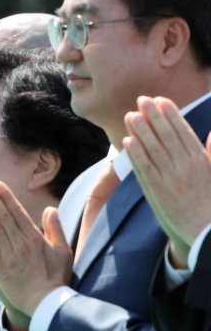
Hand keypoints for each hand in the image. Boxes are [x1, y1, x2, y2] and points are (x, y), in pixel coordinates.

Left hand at [0, 180, 71, 319]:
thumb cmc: (56, 278)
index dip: (6, 198)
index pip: (17, 213)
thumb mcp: (63, 251)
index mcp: (35, 238)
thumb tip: (50, 209)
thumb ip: (55, 229)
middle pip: (3, 217)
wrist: (46, 303)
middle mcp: (20, 243)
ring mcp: (8, 255)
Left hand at [123, 96, 210, 268]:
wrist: (207, 230)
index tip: (161, 100)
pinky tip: (128, 141)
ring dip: (141, 131)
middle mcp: (185, 166)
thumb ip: (210, 152)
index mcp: (200, 160)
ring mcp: (170, 178)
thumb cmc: (210, 201)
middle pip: (167, 136)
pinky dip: (136, 154)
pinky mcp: (158, 192)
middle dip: (154, 116)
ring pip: (153, 149)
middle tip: (143, 99)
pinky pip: (145, 169)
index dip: (171, 115)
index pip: (183, 132)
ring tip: (131, 115)